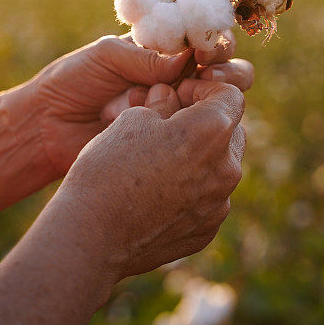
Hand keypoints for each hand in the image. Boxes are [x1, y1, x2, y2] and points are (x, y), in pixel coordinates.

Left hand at [26, 30, 252, 175]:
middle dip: (227, 71)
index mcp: (163, 51)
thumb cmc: (71, 83)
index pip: (206, 39)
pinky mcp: (171, 142)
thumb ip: (143, 56)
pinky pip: (197, 137)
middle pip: (226, 71)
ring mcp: (177, 112)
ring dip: (212, 101)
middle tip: (210, 77)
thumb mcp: (105, 57)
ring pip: (219, 105)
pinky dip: (192, 130)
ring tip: (186, 102)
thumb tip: (185, 58)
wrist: (46, 130)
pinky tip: (172, 127)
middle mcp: (178, 80)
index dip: (215, 40)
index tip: (207, 50)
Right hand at [56, 79, 245, 279]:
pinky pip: (209, 199)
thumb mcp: (132, 120)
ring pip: (221, 167)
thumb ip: (162, 104)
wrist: (92, 236)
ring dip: (201, 157)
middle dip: (206, 123)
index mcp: (211, 131)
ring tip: (161, 161)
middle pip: (231, 132)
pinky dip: (192, 190)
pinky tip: (158, 194)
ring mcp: (220, 203)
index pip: (230, 95)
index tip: (177, 95)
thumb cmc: (108, 169)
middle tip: (169, 126)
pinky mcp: (208, 230)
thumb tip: (169, 96)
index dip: (203, 89)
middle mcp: (227, 168)